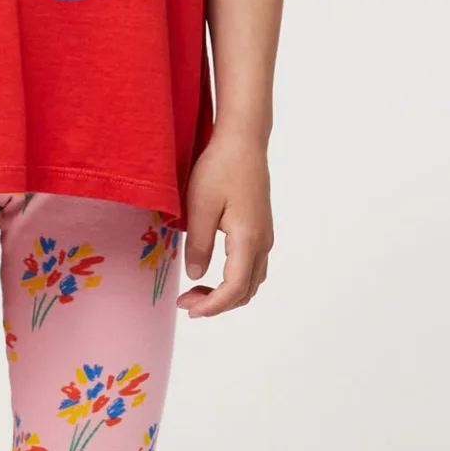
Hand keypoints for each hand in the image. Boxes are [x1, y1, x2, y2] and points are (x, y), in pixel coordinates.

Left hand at [178, 134, 272, 316]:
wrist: (243, 141)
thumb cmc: (219, 168)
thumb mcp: (199, 206)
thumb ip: (198, 245)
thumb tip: (196, 276)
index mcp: (248, 239)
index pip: (234, 288)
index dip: (212, 306)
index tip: (188, 309)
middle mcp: (262, 242)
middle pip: (246, 291)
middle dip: (217, 304)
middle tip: (186, 301)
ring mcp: (264, 236)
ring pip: (251, 281)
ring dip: (226, 293)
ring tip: (196, 290)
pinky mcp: (260, 230)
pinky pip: (252, 267)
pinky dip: (234, 280)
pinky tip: (212, 272)